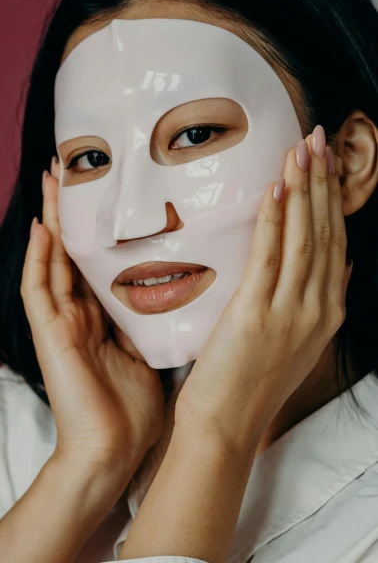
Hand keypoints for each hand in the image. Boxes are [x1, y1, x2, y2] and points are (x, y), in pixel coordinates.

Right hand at [21, 158, 164, 477]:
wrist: (112, 453)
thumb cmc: (134, 412)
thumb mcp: (152, 352)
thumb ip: (158, 320)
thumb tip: (190, 290)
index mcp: (103, 318)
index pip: (99, 260)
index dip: (102, 225)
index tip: (111, 189)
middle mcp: (78, 314)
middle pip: (72, 250)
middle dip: (72, 210)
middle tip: (75, 167)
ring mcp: (60, 324)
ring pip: (51, 260)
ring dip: (50, 219)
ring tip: (53, 179)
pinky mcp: (49, 337)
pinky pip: (39, 290)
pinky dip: (39, 259)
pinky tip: (43, 228)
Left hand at [174, 127, 352, 454]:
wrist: (226, 423)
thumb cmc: (252, 382)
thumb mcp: (298, 342)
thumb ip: (318, 302)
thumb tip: (337, 266)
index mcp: (328, 312)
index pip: (335, 243)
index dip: (332, 199)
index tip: (327, 164)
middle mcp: (319, 308)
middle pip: (325, 232)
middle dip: (322, 181)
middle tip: (316, 139)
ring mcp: (292, 311)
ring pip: (304, 237)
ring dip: (303, 188)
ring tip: (300, 149)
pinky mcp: (258, 312)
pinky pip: (270, 254)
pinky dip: (275, 217)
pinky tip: (275, 187)